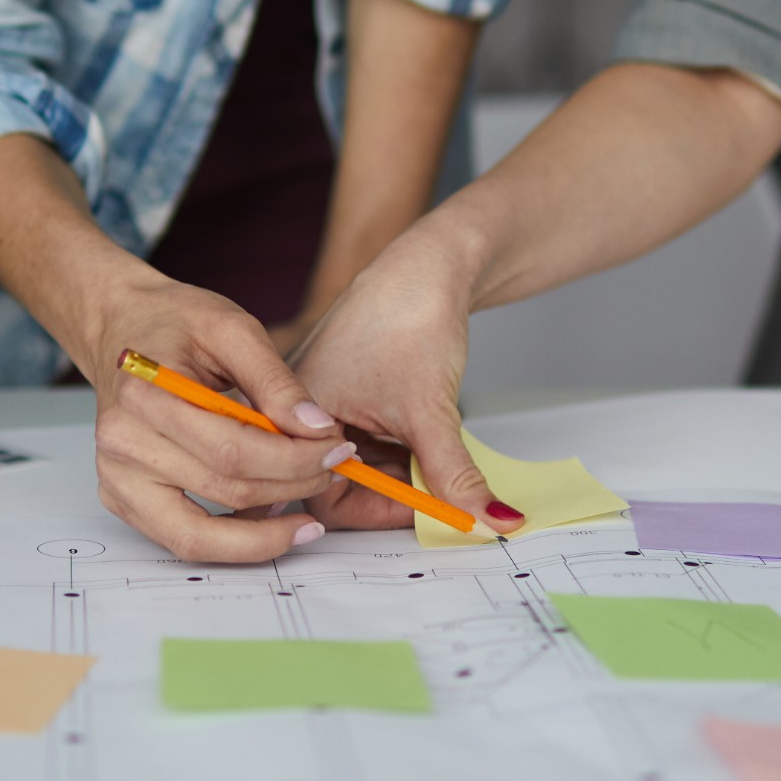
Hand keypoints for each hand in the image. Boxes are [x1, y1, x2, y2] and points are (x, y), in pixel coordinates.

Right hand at [87, 272, 355, 562]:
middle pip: (226, 490)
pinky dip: (234, 541)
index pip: (233, 450)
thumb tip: (319, 430)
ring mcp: (116, 479)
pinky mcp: (121, 500)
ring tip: (310, 514)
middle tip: (335, 470)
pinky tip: (272, 522)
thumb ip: (276, 381)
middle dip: (294, 486)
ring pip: (203, 535)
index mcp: (144, 395)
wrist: (119, 329)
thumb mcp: (232, 328)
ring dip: (267, 531)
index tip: (337, 447)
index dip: (295, 459)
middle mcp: (122, 444)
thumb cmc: (174, 323)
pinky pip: (185, 540)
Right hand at [288, 225, 524, 535]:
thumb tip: (484, 518)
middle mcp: (297, 409)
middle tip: (435, 495)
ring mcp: (320, 400)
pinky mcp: (345, 390)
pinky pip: (365, 439)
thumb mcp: (431, 412)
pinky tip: (427, 443)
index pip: (320, 493)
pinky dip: (398, 449)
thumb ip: (453, 476)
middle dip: (389, 493)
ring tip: (437, 466)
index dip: (376, 510)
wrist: (432, 263)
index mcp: (296, 413)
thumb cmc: (409, 316)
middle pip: (335, 483)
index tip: (423, 513)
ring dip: (398, 472)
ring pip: (356, 463)